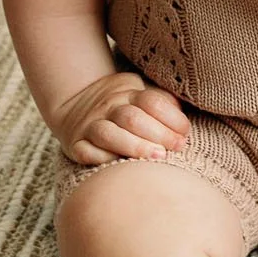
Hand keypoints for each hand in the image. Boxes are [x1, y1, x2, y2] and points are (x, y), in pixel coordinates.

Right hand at [55, 71, 190, 165]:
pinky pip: (85, 151)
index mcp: (128, 92)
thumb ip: (162, 103)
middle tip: (176, 147)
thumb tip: (183, 124)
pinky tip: (119, 164)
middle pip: (132, 118)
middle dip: (158, 134)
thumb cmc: (122, 106)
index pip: (151, 102)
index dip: (172, 118)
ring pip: (109, 134)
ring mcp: (90, 125)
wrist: (74, 104)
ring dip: (135, 146)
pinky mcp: (75, 144)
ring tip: (157, 156)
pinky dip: (101, 158)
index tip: (184, 134)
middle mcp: (108, 107)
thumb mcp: (140, 93)